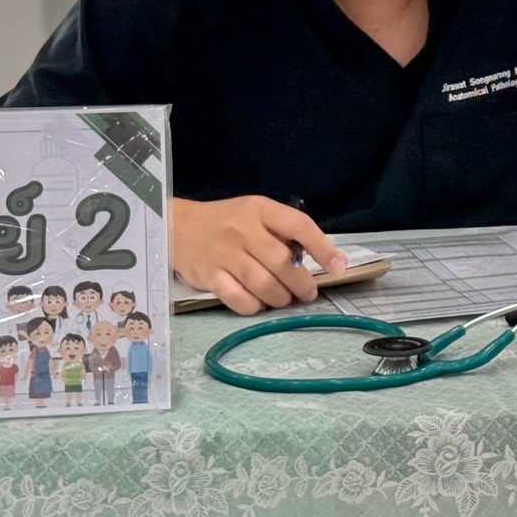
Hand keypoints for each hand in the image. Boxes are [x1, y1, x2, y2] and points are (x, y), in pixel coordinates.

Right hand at [170, 195, 346, 315]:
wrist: (178, 227)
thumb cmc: (225, 222)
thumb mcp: (255, 213)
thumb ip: (282, 231)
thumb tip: (316, 258)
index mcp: (260, 209)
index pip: (299, 225)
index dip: (322, 247)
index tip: (338, 266)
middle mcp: (243, 230)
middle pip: (282, 263)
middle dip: (302, 284)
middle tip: (307, 293)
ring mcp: (225, 254)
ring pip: (263, 284)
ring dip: (281, 298)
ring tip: (285, 300)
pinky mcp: (209, 276)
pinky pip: (238, 299)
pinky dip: (254, 306)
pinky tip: (259, 304)